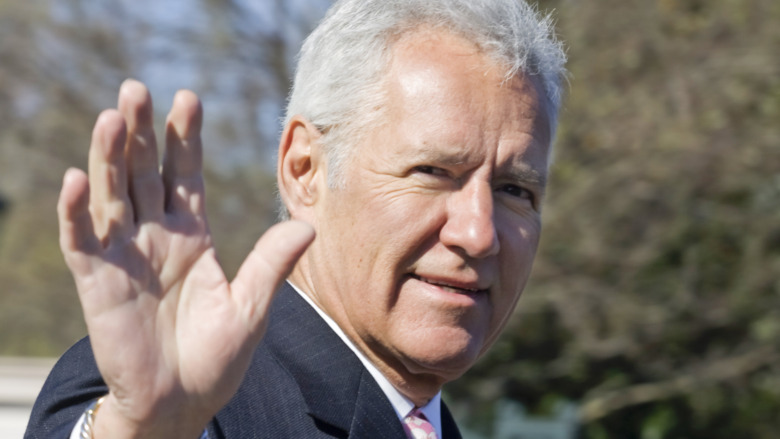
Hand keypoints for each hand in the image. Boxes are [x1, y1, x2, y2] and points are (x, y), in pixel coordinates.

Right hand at [57, 79, 313, 438]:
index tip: (187, 98)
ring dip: (109, 158)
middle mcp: (156, 238)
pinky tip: (76, 180)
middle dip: (142, 133)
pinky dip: (76, 213)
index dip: (185, 138)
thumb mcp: (252, 307)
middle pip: (145, 174)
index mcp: (192, 236)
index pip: (185, 175)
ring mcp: (125, 257)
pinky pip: (81, 242)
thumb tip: (308, 225)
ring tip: (113, 117)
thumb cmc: (217, 358)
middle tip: (137, 89)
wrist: (182, 404)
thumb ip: (272, 264)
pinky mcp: (98, 284)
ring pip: (112, 196)